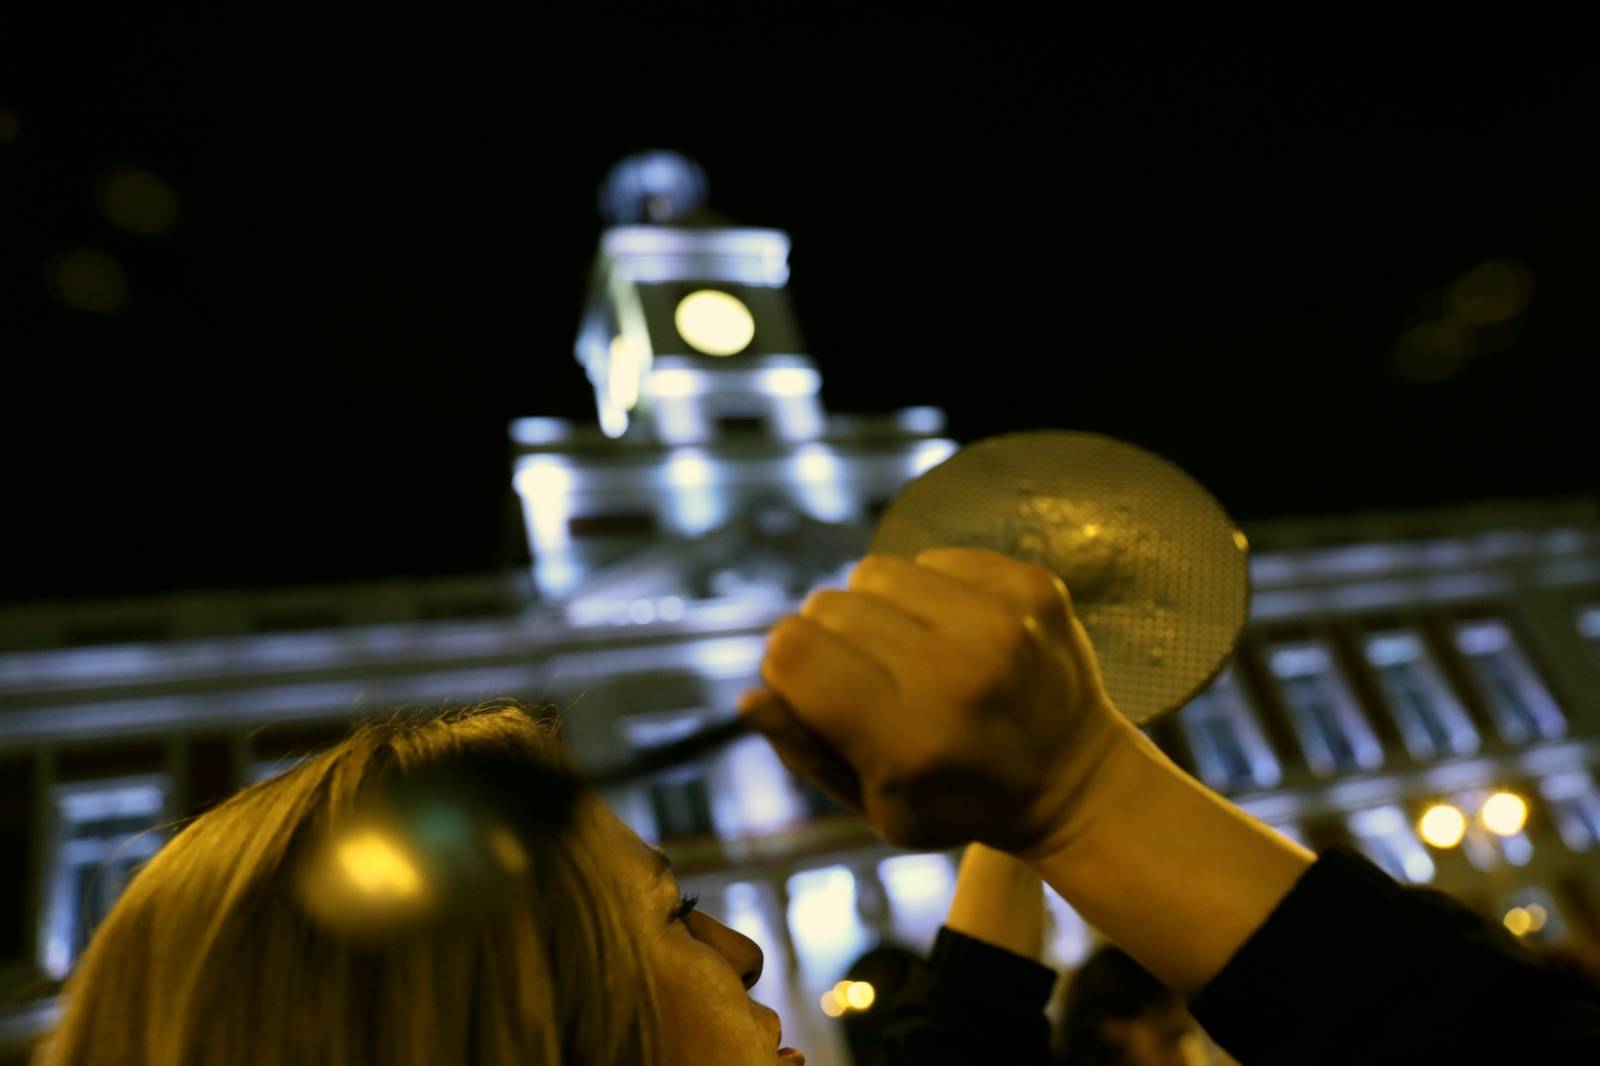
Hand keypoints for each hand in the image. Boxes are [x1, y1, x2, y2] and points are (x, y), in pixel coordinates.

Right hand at [737, 547, 1142, 855]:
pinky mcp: (1032, 587)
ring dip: (877, 607)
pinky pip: (933, 557)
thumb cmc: (961, 801)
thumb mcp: (877, 808)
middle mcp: (954, 674)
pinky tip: (956, 633)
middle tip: (872, 677)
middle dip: (832, 640)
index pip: (792, 652)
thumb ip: (807, 751)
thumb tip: (752, 695)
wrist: (1078, 782)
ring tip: (910, 649)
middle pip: (828, 607)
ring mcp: (1001, 624)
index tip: (815, 690)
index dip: (788, 669)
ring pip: (875, 571)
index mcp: (907, 742)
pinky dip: (931, 591)